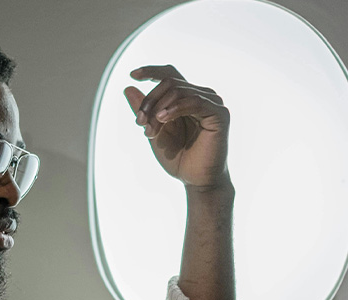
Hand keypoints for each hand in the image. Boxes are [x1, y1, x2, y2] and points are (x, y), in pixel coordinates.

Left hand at [124, 65, 230, 190]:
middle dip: (149, 101)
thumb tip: (128, 88)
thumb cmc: (178, 158)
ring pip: (178, 90)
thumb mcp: (154, 131)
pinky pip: (194, 101)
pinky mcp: (219, 114)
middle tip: (140, 123)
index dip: (152, 71)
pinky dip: (175, 108)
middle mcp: (200, 96)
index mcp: (186, 99)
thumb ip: (144, 111)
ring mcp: (211, 103)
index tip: (132, 75)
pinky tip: (162, 119)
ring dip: (158, 109)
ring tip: (150, 130)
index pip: (170, 74)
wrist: (195, 181)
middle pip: (169, 82)